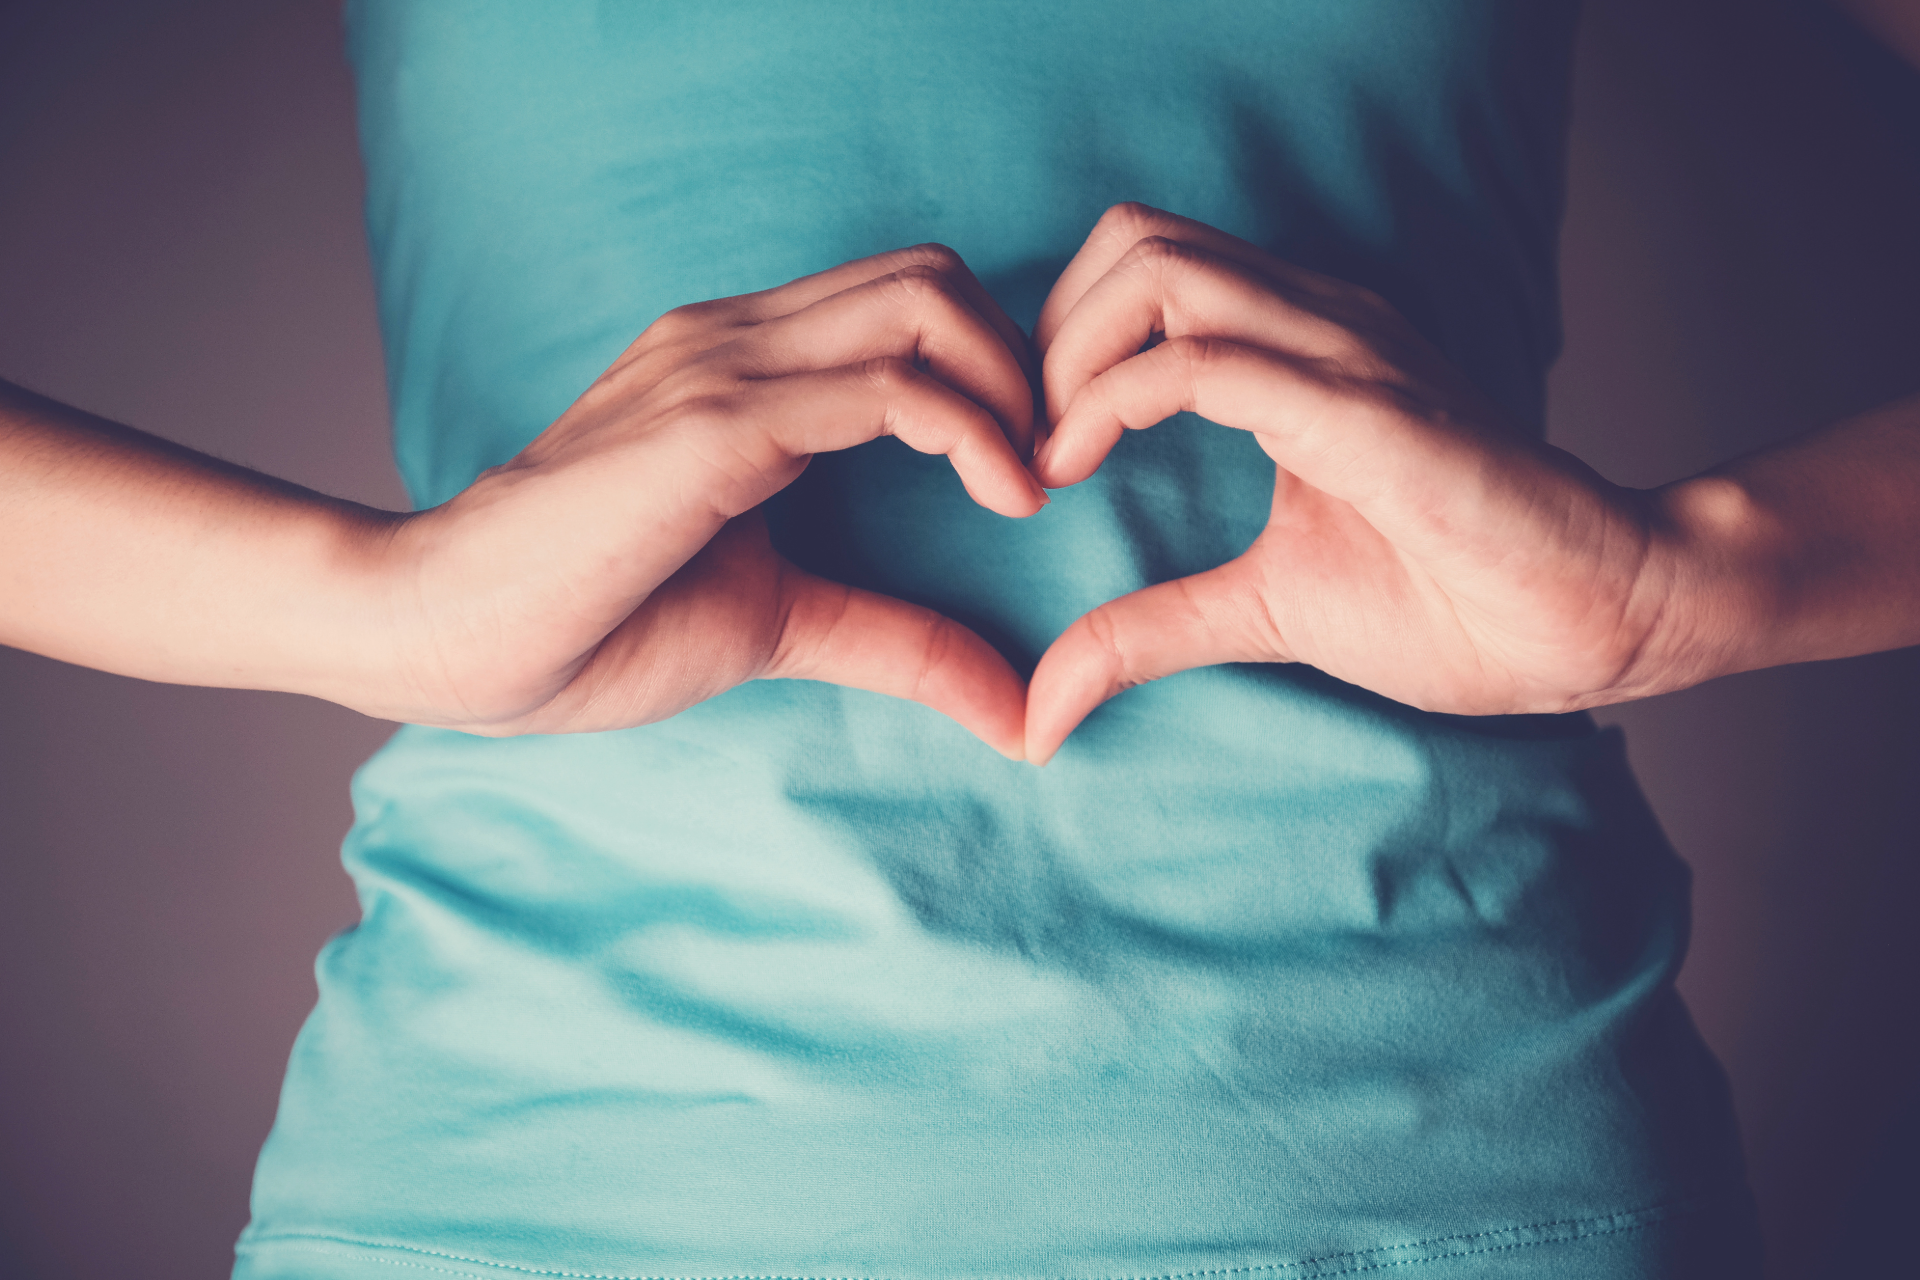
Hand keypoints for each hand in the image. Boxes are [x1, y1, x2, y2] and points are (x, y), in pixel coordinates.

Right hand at [382, 244, 1047, 755]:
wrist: (445, 635)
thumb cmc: (588, 622)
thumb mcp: (778, 623)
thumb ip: (896, 641)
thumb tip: (1015, 712)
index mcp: (744, 367)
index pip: (907, 299)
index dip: (995, 367)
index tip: (1032, 468)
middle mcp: (737, 339)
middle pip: (935, 276)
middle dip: (1024, 362)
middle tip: (1049, 464)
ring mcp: (724, 369)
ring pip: (925, 306)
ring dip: (1014, 387)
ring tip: (1032, 483)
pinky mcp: (716, 425)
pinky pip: (889, 389)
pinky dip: (973, 431)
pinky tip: (1005, 498)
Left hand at [1023, 204, 1704, 762]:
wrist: (1597, 619)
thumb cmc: (1453, 602)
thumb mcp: (1261, 611)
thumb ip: (1146, 633)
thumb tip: (1040, 712)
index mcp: (1296, 346)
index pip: (1143, 266)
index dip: (1059, 342)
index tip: (1034, 451)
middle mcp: (1316, 322)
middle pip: (1132, 238)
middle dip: (1048, 330)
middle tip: (1029, 441)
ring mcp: (1343, 352)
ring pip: (1158, 271)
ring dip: (1068, 355)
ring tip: (1051, 455)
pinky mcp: (1364, 409)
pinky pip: (1207, 360)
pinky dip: (1112, 401)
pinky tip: (1077, 468)